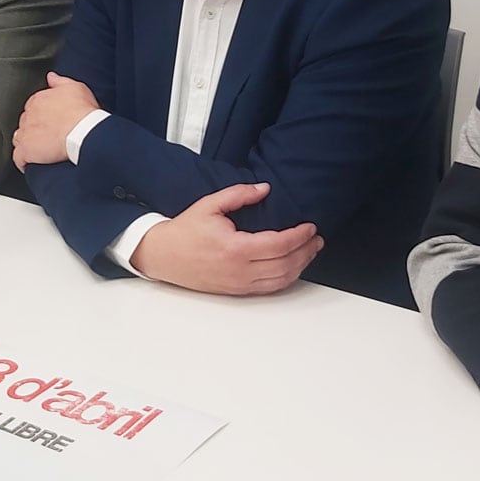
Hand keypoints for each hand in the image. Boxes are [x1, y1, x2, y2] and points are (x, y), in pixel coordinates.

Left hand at [12, 74, 100, 168]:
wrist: (83, 132)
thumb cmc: (82, 111)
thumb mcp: (75, 87)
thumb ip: (60, 81)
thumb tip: (51, 76)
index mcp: (38, 100)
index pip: (33, 107)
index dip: (41, 116)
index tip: (49, 122)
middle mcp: (28, 116)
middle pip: (25, 123)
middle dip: (34, 129)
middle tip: (47, 137)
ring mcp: (25, 134)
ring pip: (19, 139)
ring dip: (27, 144)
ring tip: (38, 150)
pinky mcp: (26, 151)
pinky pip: (18, 159)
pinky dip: (23, 162)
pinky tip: (30, 165)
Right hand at [130, 182, 322, 295]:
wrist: (162, 256)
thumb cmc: (184, 231)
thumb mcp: (209, 204)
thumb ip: (239, 194)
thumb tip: (264, 189)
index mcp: (235, 248)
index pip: (279, 244)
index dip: (299, 236)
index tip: (310, 227)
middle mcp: (240, 270)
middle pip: (286, 264)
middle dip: (306, 250)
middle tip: (317, 238)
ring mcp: (239, 283)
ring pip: (281, 280)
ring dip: (301, 266)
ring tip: (310, 251)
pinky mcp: (237, 291)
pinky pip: (269, 288)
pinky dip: (287, 278)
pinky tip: (293, 267)